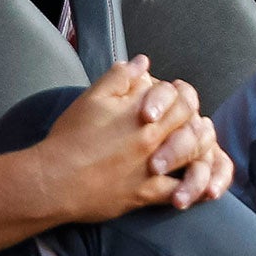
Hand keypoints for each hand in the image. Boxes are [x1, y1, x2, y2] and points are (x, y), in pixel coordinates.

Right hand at [34, 60, 219, 220]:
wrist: (54, 179)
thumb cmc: (69, 137)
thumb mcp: (91, 98)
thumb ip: (119, 77)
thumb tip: (142, 62)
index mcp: (140, 112)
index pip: (181, 98)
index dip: (185, 97)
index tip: (180, 101)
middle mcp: (151, 138)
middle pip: (191, 125)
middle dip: (196, 122)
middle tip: (194, 124)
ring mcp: (151, 167)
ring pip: (194, 156)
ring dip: (201, 151)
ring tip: (201, 150)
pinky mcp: (146, 193)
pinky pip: (179, 191)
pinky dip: (191, 189)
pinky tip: (196, 187)